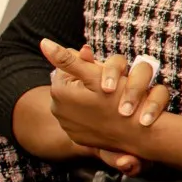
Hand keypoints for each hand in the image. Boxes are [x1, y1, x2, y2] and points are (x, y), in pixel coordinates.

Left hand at [41, 39, 171, 172]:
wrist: (137, 136)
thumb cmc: (118, 101)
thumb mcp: (95, 76)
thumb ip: (68, 59)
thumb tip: (44, 43)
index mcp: (59, 92)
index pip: (66, 70)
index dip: (86, 69)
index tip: (102, 75)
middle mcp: (57, 110)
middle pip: (72, 86)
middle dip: (88, 84)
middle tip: (109, 88)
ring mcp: (66, 126)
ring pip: (77, 103)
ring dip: (90, 99)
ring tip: (109, 102)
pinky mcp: (77, 138)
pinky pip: (82, 121)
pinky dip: (93, 116)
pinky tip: (107, 116)